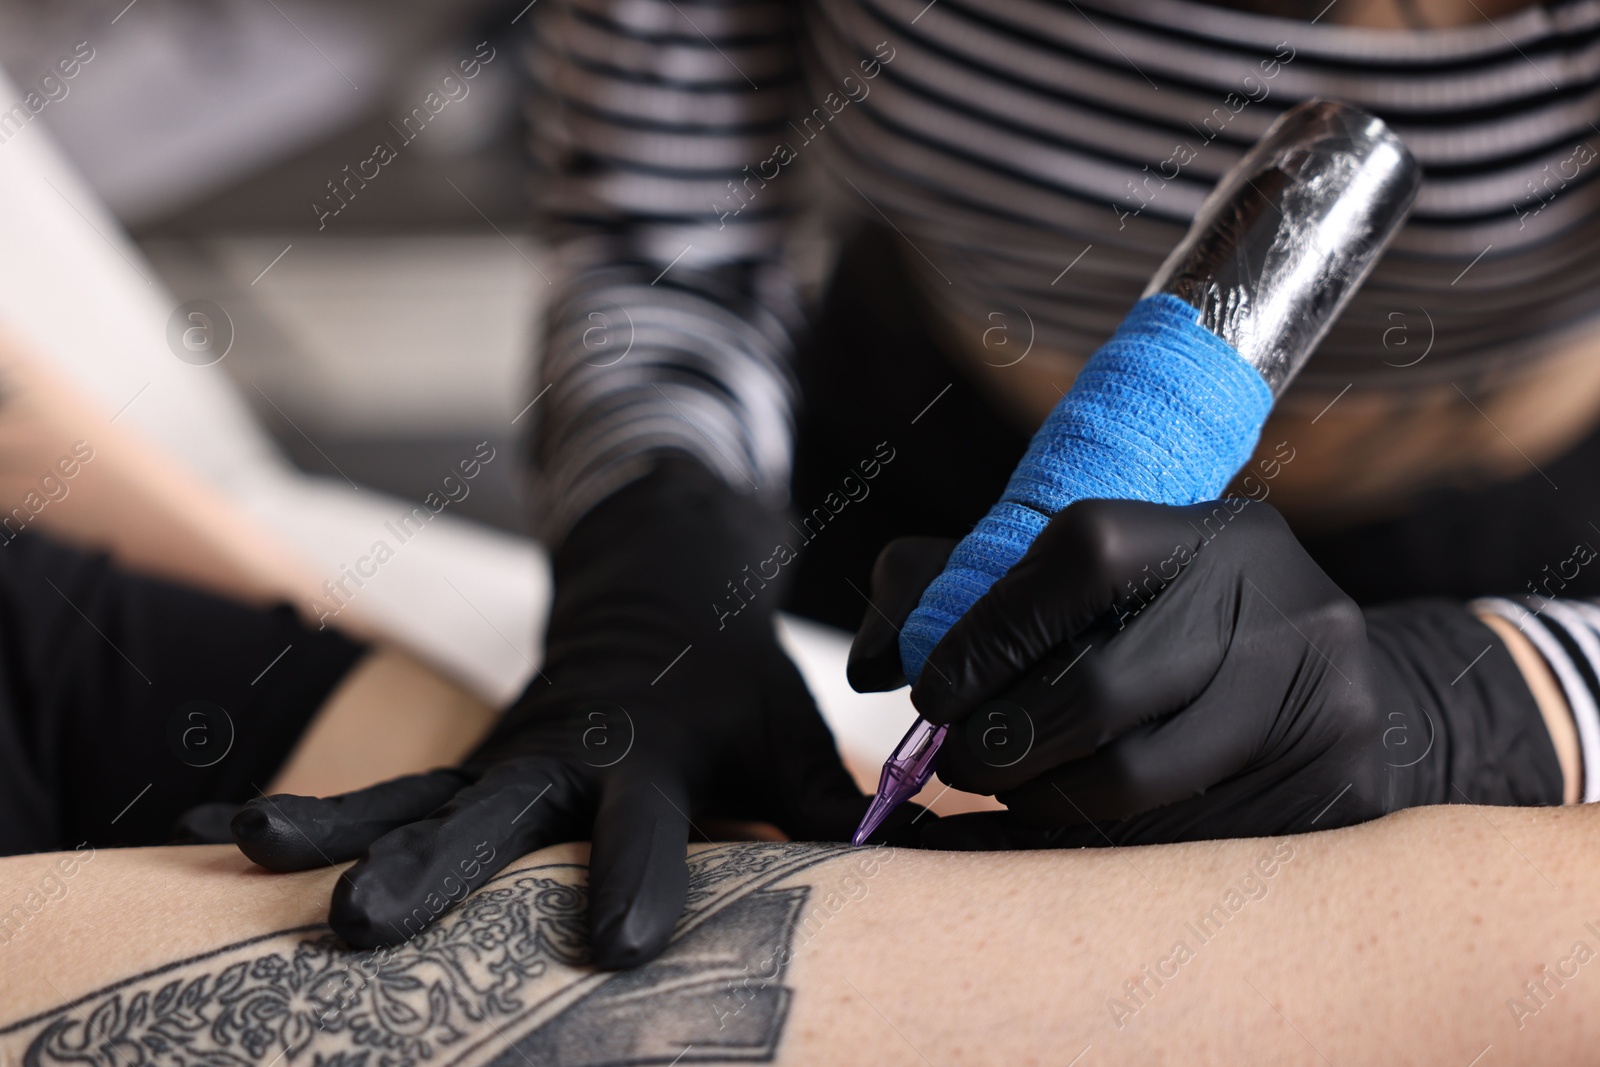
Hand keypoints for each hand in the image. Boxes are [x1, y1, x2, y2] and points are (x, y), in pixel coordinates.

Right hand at [233, 458, 912, 966]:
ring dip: (344, 834)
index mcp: (660, 754)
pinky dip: (320, 815)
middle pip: (500, 815)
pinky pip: (389, 790)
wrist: (664, 591)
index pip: (650, 822)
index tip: (618, 946)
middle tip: (366, 927)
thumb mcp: (791, 739)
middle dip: (438, 870)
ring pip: (420, 797)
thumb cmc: (739, 688)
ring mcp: (509, 756)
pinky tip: (224, 844)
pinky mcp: (473, 760)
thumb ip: (841, 810)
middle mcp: (571, 755)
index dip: (640, 874)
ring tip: (261, 865)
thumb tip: (944, 865)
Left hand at [851, 497, 1393, 846]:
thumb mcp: (1091, 586)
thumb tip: (868, 663)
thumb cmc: (1174, 634)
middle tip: (954, 759)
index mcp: (1215, 532)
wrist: (1328, 699)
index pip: (1083, 554)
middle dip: (996, 738)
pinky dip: (1087, 851)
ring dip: (1036, 801)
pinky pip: (1175, 845)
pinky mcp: (1333, 792)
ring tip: (1011, 791)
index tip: (930, 691)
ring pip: (1131, 781)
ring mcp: (1319, 703)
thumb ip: (963, 589)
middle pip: (1098, 688)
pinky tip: (1051, 840)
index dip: (987, 631)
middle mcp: (1282, 607)